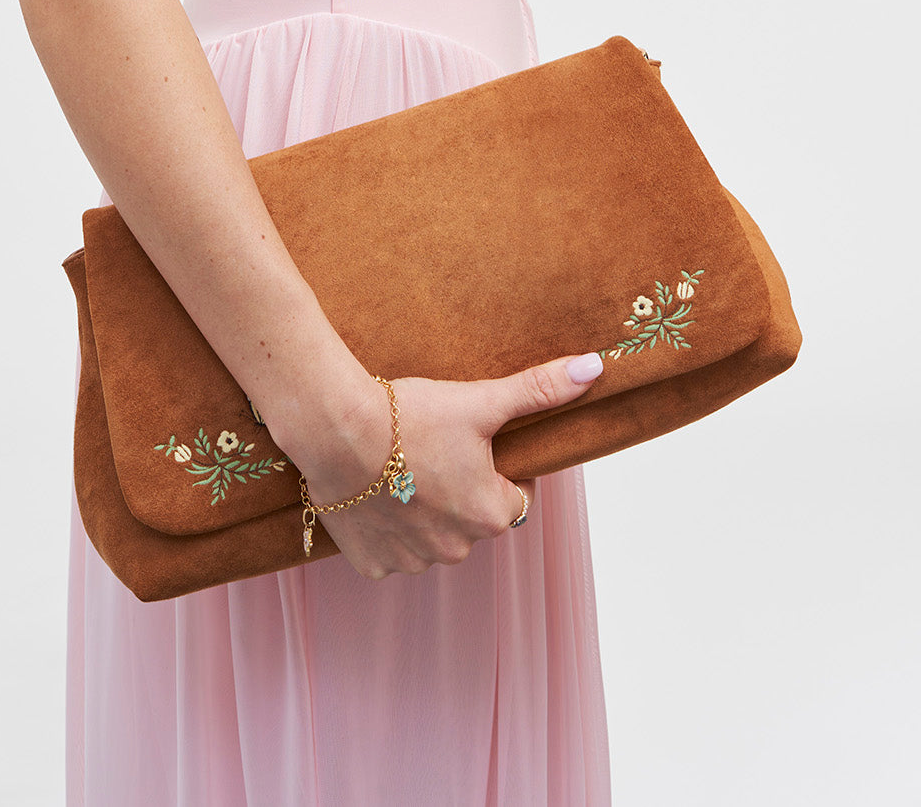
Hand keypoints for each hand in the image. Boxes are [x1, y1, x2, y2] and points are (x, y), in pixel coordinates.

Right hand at [294, 354, 603, 579]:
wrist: (336, 429)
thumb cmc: (409, 415)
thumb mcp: (480, 401)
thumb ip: (539, 390)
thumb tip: (596, 368)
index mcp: (491, 514)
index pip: (514, 497)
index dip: (498, 468)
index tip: (472, 443)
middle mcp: (456, 549)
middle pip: (470, 519)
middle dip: (458, 491)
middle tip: (431, 450)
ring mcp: (411, 561)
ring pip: (430, 538)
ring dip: (422, 513)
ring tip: (399, 470)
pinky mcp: (371, 564)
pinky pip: (390, 552)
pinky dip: (386, 530)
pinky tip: (374, 495)